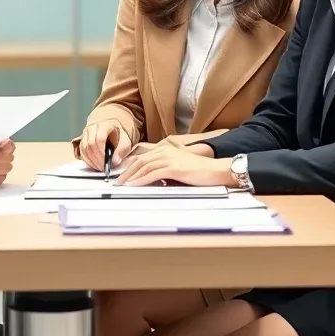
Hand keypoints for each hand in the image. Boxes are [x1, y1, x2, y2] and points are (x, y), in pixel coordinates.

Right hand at [78, 122, 133, 169]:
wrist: (113, 130)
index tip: (105, 163)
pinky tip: (94, 165)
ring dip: (91, 160)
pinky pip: (81, 151)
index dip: (101, 152)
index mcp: (105, 125)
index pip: (99, 139)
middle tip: (103, 168)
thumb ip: (122, 150)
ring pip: (84, 148)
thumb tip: (114, 161)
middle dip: (96, 158)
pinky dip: (87, 160)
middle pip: (90, 144)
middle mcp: (93, 128)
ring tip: (99, 167)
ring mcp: (86, 134)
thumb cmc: (119, 136)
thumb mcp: (126, 141)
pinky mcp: (83, 140)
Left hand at [116, 141, 231, 187]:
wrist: (217, 170)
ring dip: (131, 177)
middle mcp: (165, 151)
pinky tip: (134, 186)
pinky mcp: (173, 168)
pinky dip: (141, 180)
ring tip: (122, 185)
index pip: (143, 157)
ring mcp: (169, 159)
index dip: (131, 166)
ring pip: (144, 167)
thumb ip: (166, 170)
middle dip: (127, 172)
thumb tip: (155, 179)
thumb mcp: (180, 168)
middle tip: (118, 181)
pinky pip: (152, 174)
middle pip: (140, 161)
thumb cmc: (201, 171)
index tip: (123, 175)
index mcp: (166, 150)